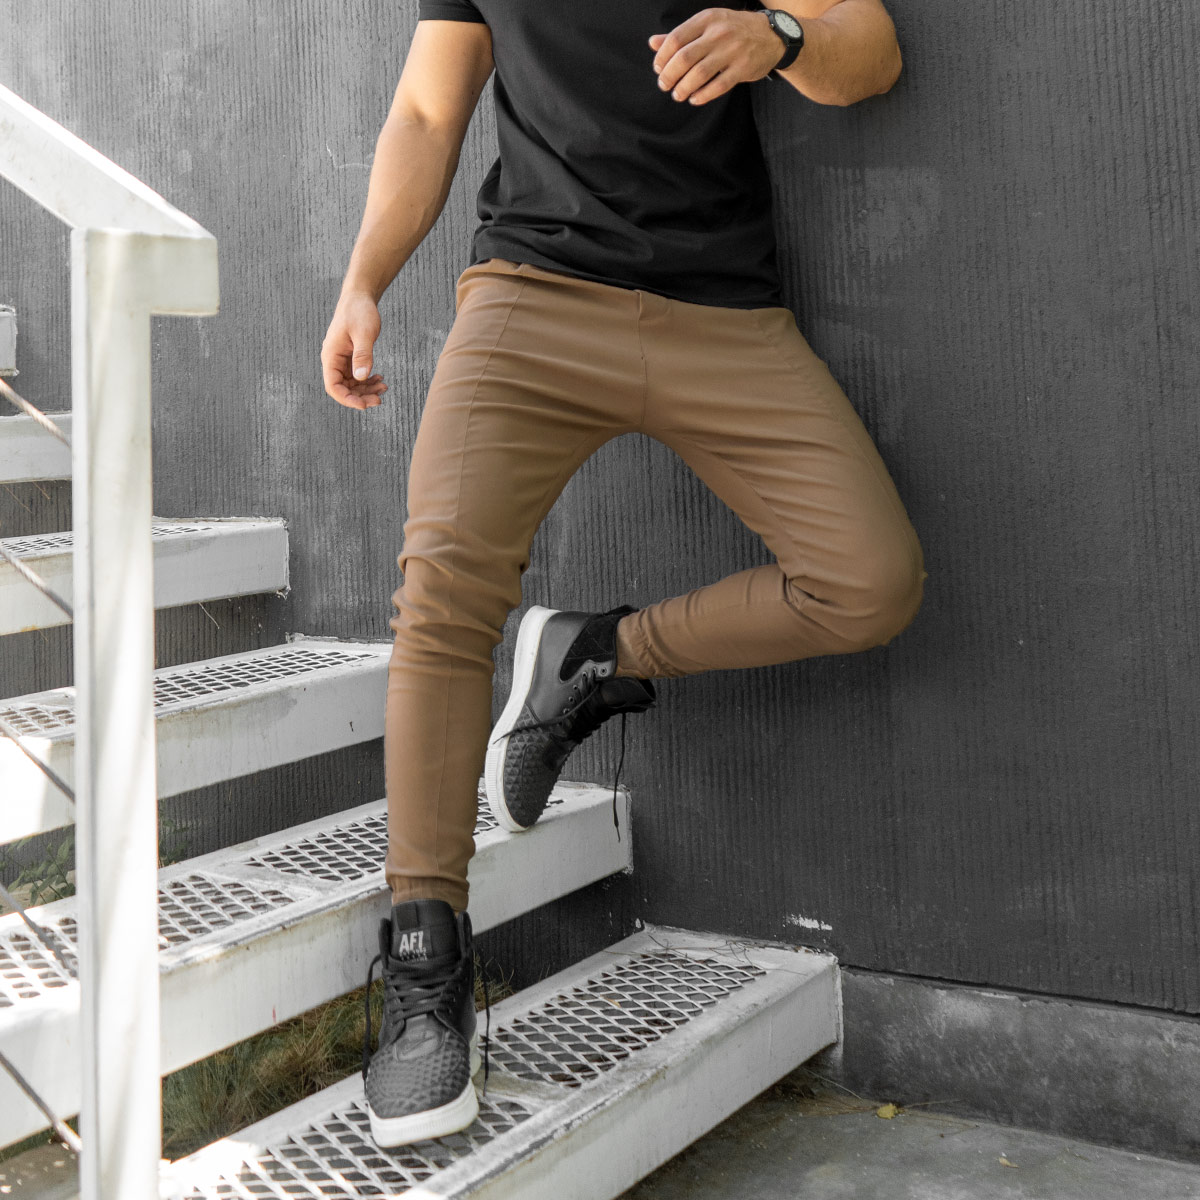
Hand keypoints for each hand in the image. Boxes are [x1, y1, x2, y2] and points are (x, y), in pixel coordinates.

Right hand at [321, 292, 387, 409]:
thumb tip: (362, 377)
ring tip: (384, 388)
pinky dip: (368, 381)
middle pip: (343, 388)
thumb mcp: (363, 333)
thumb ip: (362, 355)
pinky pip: (356, 376)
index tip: (364, 405)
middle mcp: (333, 360)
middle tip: (379, 400)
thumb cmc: (359, 312)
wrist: (359, 298)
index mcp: (330, 355)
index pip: (333, 386)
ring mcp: (341, 360)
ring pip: (351, 384)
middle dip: (360, 397)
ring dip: (366, 390)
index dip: (347, 399)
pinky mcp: (350, 357)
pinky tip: (380, 379)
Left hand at [649, 7, 788, 105]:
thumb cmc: (732, 30)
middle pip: (684, 58)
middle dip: (669, 76)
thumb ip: (680, 35)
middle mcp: (718, 33)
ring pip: (699, 74)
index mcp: (706, 19)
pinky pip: (717, 86)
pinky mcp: (742, 69)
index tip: (659, 69)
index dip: (662, 58)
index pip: (675, 39)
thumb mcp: (707, 25)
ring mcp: (732, 51)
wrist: (770, 35)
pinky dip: (702, 96)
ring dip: (683, 88)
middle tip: (664, 85)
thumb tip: (653, 43)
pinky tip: (694, 99)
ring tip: (677, 95)